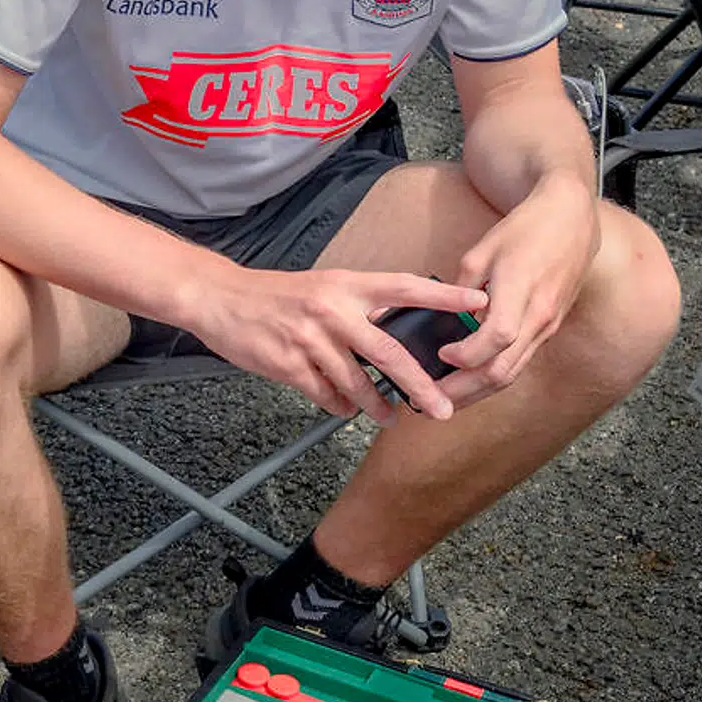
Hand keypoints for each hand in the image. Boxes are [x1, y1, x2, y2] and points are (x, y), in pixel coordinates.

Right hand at [191, 266, 488, 423]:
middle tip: (443, 408)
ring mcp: (310, 339)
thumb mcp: (324, 287)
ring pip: (357, 384)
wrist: (221, 299)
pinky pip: (326, 395)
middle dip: (420, 386)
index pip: (405, 287)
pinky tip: (342, 407)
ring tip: (389, 417)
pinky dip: (338, 405)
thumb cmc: (277, 296)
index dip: (443, 295)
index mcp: (347, 285)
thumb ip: (359, 305)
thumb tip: (398, 327)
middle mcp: (333, 310)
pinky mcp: (289, 364)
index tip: (479, 304)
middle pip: (389, 353)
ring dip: (376, 406)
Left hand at [431, 176, 597, 407]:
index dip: (465, 354)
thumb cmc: (525, 229)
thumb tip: (436, 316)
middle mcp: (539, 316)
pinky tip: (472, 381)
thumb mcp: (482, 250)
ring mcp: (548, 326)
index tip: (440, 354)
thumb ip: (460, 288)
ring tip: (446, 400)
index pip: (495, 339)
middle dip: (464, 391)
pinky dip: (495, 376)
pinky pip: (521, 361)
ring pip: (513, 373)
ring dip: (478, 392)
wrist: (572, 219)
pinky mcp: (550, 328)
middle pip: (502, 370)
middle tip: (431, 401)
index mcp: (520, 291)